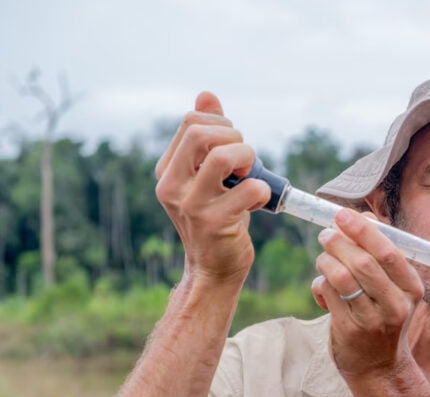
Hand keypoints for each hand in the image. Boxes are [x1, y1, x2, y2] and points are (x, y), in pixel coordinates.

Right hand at [155, 92, 269, 286]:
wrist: (214, 267)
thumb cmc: (217, 215)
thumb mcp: (206, 175)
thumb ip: (206, 136)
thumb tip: (206, 95)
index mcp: (168, 170)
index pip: (191, 121)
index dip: (222, 124)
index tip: (233, 144)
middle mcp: (172, 186)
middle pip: (200, 133)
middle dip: (235, 136)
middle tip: (244, 160)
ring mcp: (191, 205)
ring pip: (224, 156)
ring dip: (249, 159)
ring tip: (250, 176)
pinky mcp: (214, 223)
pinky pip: (250, 189)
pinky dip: (262, 192)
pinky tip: (256, 203)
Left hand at [312, 209, 423, 377]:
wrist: (380, 366)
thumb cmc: (384, 315)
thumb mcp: (394, 287)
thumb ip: (381, 252)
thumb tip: (364, 216)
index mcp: (411, 288)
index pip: (388, 252)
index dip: (362, 230)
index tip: (342, 215)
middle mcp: (396, 305)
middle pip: (363, 263)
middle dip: (339, 243)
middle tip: (326, 234)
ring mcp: (372, 320)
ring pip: (341, 278)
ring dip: (326, 261)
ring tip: (323, 258)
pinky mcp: (348, 330)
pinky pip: (328, 294)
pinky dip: (319, 283)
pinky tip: (322, 286)